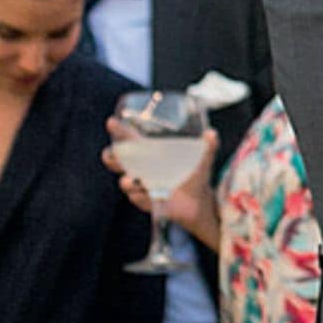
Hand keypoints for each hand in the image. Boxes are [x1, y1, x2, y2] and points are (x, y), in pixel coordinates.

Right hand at [104, 120, 219, 244]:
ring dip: (127, 181)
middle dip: (111, 158)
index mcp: (151, 154)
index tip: (112, 121)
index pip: (131, 141)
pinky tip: (143, 193)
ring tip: (131, 179)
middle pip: (118, 162)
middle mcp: (142, 169)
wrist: (199, 201)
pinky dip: (139, 196)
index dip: (120, 131)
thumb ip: (208, 146)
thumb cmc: (195, 175)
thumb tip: (211, 133)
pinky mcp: (148, 201)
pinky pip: (138, 198)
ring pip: (126, 182)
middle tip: (111, 155)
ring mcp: (143, 186)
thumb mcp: (201, 159)